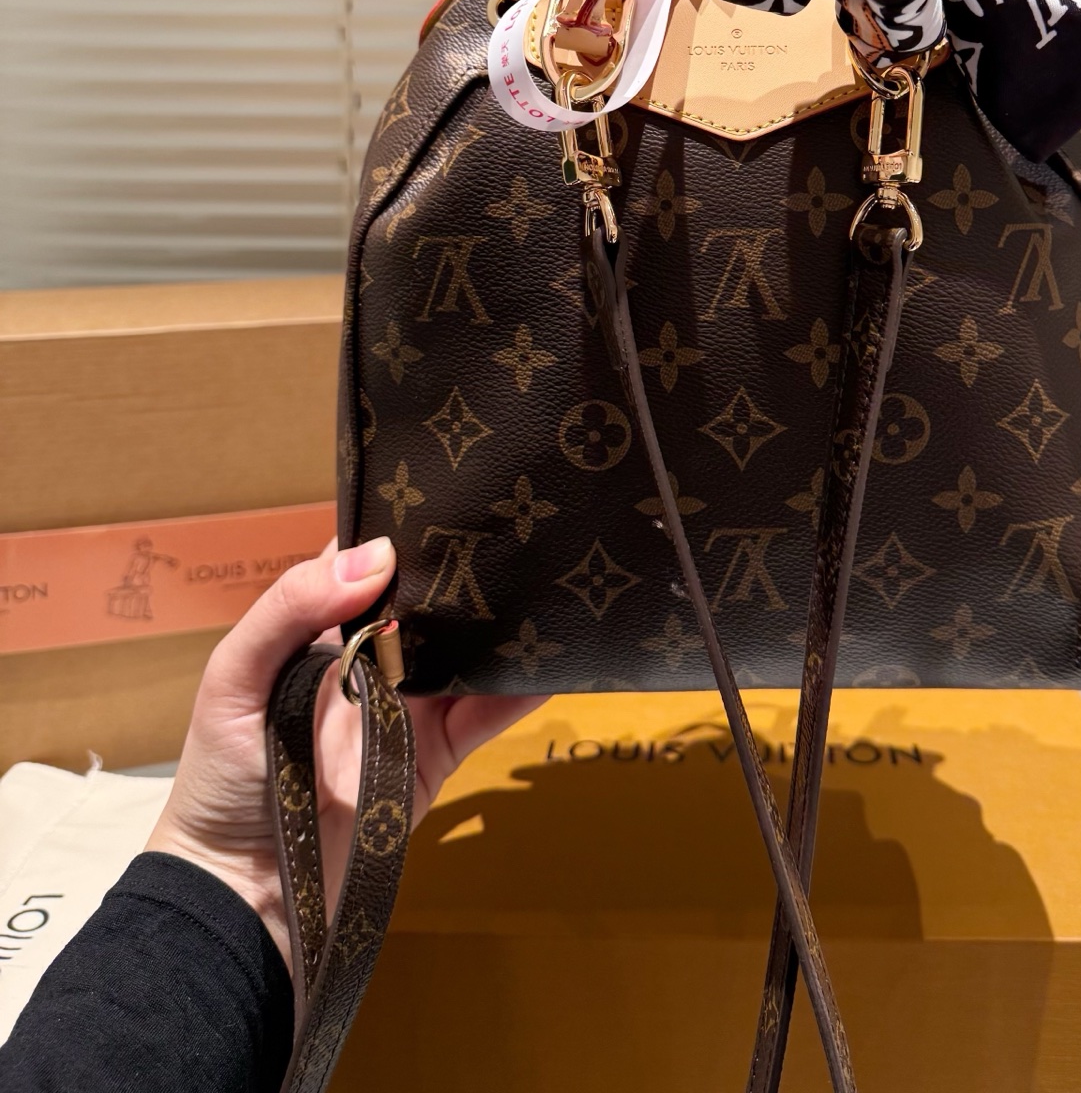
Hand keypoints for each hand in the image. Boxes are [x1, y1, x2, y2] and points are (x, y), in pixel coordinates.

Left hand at [146, 535, 543, 968]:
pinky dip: (516, 693)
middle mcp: (366, 663)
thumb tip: (378, 556)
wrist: (239, 899)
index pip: (365, 567)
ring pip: (463, 655)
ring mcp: (405, 712)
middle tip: (514, 528)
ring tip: (543, 583)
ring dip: (498, 626)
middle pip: (425, 605)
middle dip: (464, 571)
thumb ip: (290, 609)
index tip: (452, 495)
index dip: (401, 531)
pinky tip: (547, 664)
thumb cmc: (220, 779)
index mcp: (317, 633)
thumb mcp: (233, 678)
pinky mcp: (434, 760)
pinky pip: (482, 718)